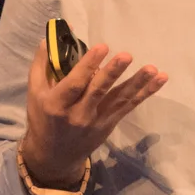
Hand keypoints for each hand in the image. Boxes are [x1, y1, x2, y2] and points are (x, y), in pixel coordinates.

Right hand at [20, 36, 167, 186]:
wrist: (54, 157)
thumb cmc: (43, 118)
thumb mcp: (35, 92)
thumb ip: (42, 65)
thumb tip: (49, 38)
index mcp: (57, 104)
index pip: (74, 83)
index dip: (87, 65)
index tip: (101, 47)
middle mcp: (78, 114)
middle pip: (98, 91)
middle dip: (112, 73)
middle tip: (126, 56)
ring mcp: (97, 121)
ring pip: (119, 99)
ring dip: (137, 83)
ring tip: (152, 69)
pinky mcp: (110, 124)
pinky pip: (129, 106)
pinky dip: (145, 93)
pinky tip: (159, 79)